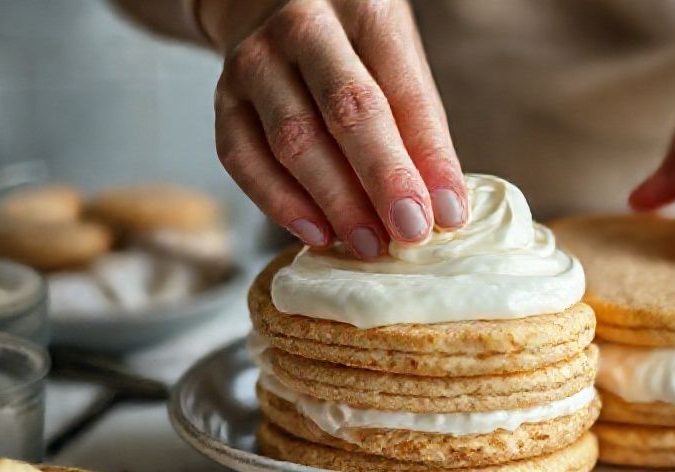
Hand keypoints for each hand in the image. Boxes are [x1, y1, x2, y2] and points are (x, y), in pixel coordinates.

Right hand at [203, 0, 467, 258]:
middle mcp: (305, 27)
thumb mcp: (395, 59)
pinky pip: (244, 158)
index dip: (429, 158)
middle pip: (346, 110)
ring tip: (370, 244)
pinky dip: (281, 203)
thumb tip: (440, 206)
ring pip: (293, 140)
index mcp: (365, 10)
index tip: (450, 213)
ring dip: (336, 202)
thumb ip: (416, 124)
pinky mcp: (224, 98)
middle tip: (410, 231)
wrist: (267, 2)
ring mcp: (256, 61)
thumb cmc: (351, 43)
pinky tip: (317, 233)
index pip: (404, 92)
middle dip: (382, 179)